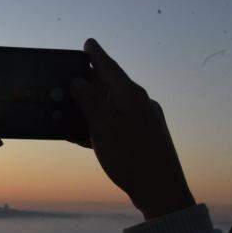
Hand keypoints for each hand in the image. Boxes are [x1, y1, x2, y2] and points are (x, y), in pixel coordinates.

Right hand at [70, 38, 194, 218]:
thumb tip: (78, 81)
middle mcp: (139, 104)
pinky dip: (97, 125)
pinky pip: (115, 125)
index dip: (97, 55)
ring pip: (111, 107)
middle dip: (91, 81)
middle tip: (72, 75)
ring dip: (91, 106)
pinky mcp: (141, 139)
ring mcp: (142, 121)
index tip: (88, 42)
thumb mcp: (104, 127)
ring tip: (70, 107)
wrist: (161, 190)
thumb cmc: (132, 158)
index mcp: (131, 96)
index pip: (110, 68)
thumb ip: (90, 101)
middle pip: (110, 86)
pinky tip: (82, 134)